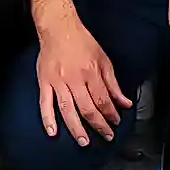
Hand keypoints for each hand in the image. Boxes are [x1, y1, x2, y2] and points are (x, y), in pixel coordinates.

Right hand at [36, 16, 131, 145]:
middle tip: (106, 136)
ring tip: (84, 141)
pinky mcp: (44, 82)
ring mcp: (57, 81)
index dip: (111, 114)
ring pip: (67, 110)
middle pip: (87, 108)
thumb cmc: (82, 42)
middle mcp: (74, 79)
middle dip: (98, 125)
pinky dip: (48, 119)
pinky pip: (45, 103)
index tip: (116, 122)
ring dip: (76, 128)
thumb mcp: (103, 59)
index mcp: (91, 72)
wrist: (59, 28)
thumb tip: (124, 102)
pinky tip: (53, 132)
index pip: (103, 100)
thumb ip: (113, 84)